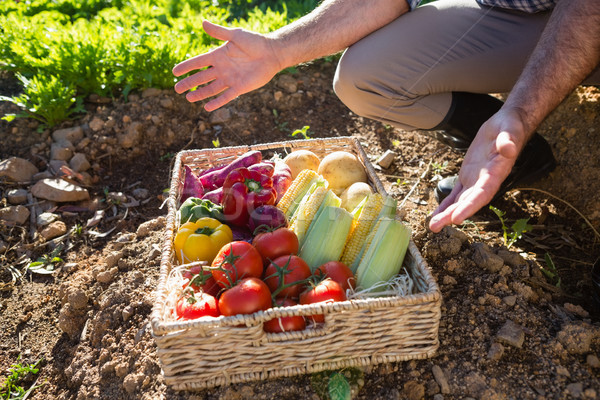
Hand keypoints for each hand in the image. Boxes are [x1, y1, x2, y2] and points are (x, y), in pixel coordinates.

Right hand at [172, 20, 282, 111]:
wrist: (272, 53)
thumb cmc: (255, 41)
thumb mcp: (236, 35)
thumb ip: (219, 32)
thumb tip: (203, 22)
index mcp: (219, 55)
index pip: (198, 62)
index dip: (187, 66)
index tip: (175, 71)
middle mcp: (222, 69)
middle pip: (201, 77)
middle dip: (189, 83)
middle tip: (177, 89)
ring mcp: (230, 79)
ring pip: (211, 89)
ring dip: (200, 94)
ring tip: (188, 98)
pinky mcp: (240, 88)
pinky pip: (226, 97)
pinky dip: (216, 102)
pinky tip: (207, 107)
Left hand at [428, 108, 528, 232]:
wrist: (508, 125)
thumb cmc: (510, 127)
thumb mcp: (510, 130)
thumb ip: (509, 141)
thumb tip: (509, 150)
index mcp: (496, 173)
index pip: (482, 193)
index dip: (470, 206)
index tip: (457, 218)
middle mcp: (486, 181)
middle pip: (468, 202)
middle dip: (452, 215)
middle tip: (435, 227)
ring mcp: (476, 180)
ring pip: (460, 200)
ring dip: (447, 213)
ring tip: (433, 226)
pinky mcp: (468, 175)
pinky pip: (456, 193)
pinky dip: (447, 204)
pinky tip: (437, 214)